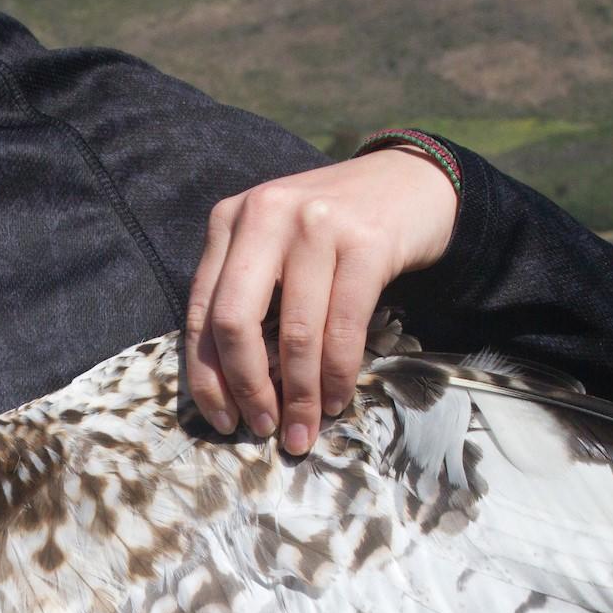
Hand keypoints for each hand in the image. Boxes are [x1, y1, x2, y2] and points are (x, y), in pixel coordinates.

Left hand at [187, 146, 459, 455]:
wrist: (411, 183)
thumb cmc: (333, 231)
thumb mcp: (275, 247)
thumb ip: (247, 296)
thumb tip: (232, 390)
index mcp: (230, 220)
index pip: (202, 312)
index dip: (208, 377)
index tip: (224, 421)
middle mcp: (265, 215)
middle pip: (234, 322)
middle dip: (246, 388)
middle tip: (262, 428)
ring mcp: (316, 225)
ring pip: (294, 333)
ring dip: (300, 396)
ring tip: (303, 430)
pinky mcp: (366, 242)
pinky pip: (343, 328)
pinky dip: (337, 376)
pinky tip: (336, 401)